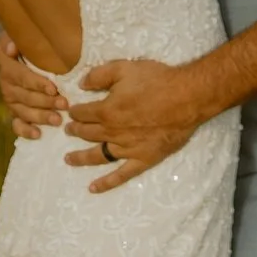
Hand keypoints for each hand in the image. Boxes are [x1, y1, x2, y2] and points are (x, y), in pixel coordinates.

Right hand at [0, 35, 68, 138]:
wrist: (23, 54)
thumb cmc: (28, 46)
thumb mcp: (22, 37)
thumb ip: (14, 39)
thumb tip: (12, 47)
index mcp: (8, 67)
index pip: (22, 77)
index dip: (37, 83)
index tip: (53, 87)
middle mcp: (7, 85)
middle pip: (26, 97)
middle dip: (46, 102)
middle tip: (64, 104)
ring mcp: (11, 101)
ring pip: (24, 112)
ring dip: (41, 117)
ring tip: (57, 120)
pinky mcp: (15, 113)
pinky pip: (16, 125)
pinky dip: (26, 131)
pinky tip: (38, 134)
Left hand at [64, 56, 207, 191]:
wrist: (187, 98)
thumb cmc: (157, 81)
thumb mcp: (125, 68)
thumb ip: (100, 75)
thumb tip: (81, 84)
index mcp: (106, 110)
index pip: (82, 113)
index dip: (75, 112)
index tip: (71, 111)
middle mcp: (112, 133)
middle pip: (87, 133)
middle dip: (75, 131)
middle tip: (69, 130)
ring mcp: (127, 149)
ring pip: (97, 155)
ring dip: (81, 157)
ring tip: (68, 159)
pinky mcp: (143, 159)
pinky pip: (121, 175)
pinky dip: (106, 183)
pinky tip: (93, 188)